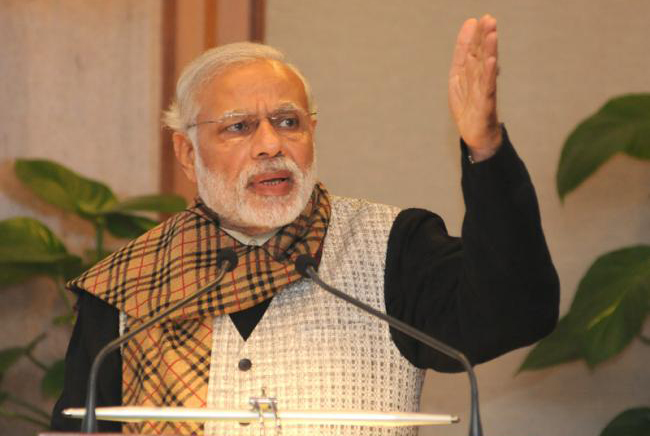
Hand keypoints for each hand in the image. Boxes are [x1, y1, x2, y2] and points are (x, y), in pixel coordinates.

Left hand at [448, 14, 501, 161]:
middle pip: (482, 56)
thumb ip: (462, 55)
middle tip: (489, 20)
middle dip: (485, 38)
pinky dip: (490, 74)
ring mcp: (484, 91)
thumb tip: (467, 29)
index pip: (472, 51)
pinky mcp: (486, 104)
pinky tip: (493, 62)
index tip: (477, 19)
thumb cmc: (468, 106)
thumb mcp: (458, 78)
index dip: (474, 36)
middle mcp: (479, 79)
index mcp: (471, 73)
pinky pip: (488, 87)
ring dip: (490, 51)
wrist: (476, 134)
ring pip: (486, 68)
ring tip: (492, 35)